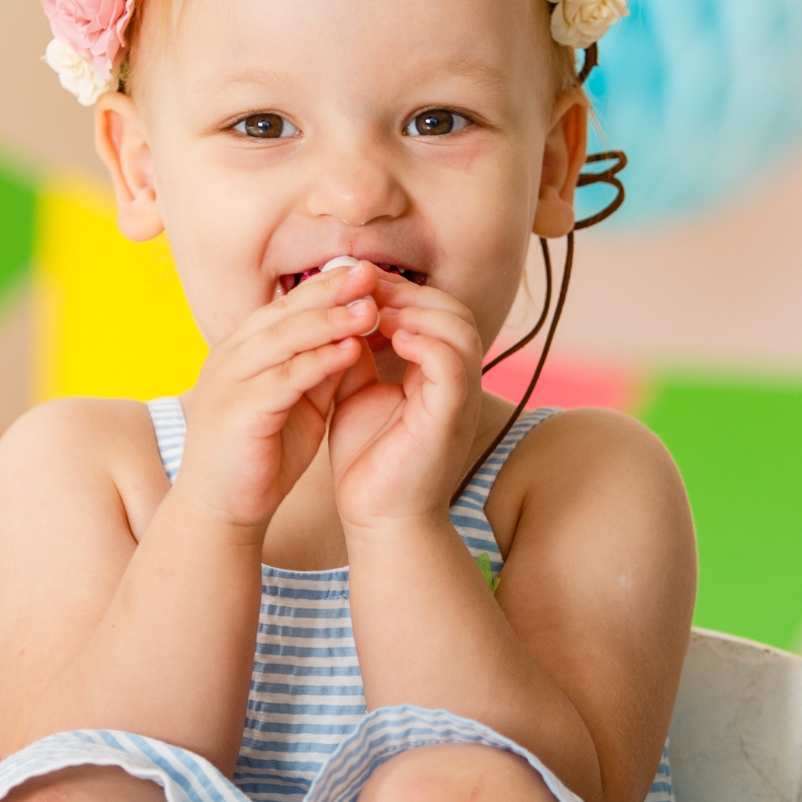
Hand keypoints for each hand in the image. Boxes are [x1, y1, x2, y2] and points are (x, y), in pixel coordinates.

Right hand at [175, 263, 378, 532]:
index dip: (327, 286)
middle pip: (285, 311)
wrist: (223, 508)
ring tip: (370, 307)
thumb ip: (319, 368)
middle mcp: (230, 357)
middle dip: (331, 290)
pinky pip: (283, 378)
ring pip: (283, 338)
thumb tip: (355, 335)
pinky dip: (319, 361)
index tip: (368, 271)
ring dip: (330, 320)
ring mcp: (229, 381)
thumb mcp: (297, 402)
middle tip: (372, 272)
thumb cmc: (261, 454)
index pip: (288, 306)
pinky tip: (352, 351)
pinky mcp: (237, 411)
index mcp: (243, 351)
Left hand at [328, 272, 486, 533]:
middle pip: (453, 311)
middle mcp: (457, 382)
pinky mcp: (451, 417)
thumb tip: (341, 313)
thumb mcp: (357, 392)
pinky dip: (426, 342)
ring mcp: (459, 399)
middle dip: (407, 292)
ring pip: (460, 330)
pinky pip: (452, 364)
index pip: (435, 312)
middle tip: (364, 287)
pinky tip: (391, 337)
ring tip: (376, 310)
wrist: (378, 518)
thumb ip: (358, 353)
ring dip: (417, 311)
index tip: (358, 283)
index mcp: (437, 374)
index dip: (399, 290)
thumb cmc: (368, 461)